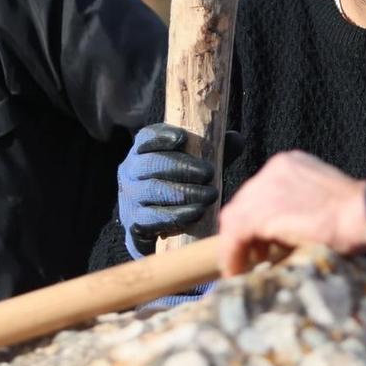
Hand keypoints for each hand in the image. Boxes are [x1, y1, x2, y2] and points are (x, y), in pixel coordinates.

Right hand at [117, 123, 220, 257]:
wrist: (160, 228)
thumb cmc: (181, 186)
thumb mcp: (197, 165)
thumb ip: (215, 150)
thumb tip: (236, 139)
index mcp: (142, 152)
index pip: (147, 137)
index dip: (162, 136)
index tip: (182, 138)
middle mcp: (130, 172)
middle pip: (151, 164)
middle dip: (181, 167)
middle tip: (208, 172)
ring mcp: (129, 198)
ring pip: (152, 191)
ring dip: (183, 193)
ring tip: (209, 195)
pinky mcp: (133, 224)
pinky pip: (151, 219)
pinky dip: (175, 216)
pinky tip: (195, 213)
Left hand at [217, 150, 365, 275]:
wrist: (363, 214)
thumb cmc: (356, 214)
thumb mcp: (321, 202)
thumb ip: (299, 208)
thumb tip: (284, 235)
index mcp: (288, 164)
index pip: (259, 192)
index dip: (256, 218)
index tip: (259, 240)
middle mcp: (272, 171)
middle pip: (244, 203)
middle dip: (244, 231)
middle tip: (250, 256)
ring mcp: (264, 188)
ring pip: (234, 218)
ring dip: (236, 245)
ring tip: (241, 267)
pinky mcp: (261, 212)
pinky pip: (235, 236)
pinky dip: (233, 255)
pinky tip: (238, 271)